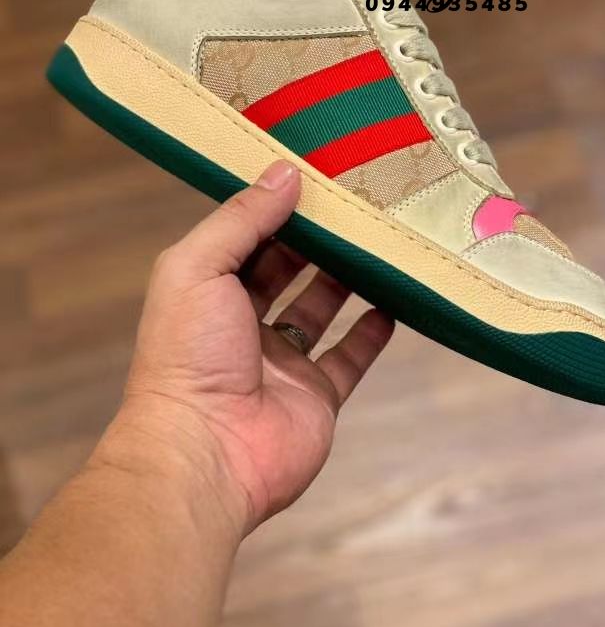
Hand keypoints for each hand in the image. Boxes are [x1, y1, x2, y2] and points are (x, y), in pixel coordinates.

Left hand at [99, 161, 393, 539]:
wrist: (206, 454)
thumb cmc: (189, 354)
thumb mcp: (200, 267)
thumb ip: (242, 219)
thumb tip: (285, 172)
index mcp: (207, 293)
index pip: (247, 240)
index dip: (276, 209)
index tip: (315, 176)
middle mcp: (243, 326)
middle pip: (287, 271)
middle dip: (317, 239)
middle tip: (356, 204)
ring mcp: (282, 363)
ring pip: (321, 310)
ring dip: (347, 278)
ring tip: (379, 242)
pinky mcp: (317, 396)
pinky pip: (349, 358)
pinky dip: (371, 333)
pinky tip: (392, 303)